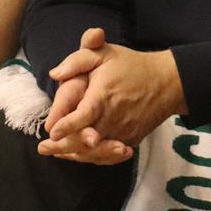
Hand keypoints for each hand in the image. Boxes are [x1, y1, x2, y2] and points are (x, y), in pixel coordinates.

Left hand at [41, 28, 183, 152]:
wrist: (167, 82)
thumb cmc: (130, 66)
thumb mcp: (104, 53)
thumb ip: (78, 60)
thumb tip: (55, 74)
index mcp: (103, 97)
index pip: (83, 116)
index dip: (67, 126)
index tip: (51, 132)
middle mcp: (113, 118)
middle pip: (85, 140)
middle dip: (63, 146)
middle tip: (43, 149)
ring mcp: (123, 132)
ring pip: (96, 151)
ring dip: (75, 155)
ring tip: (56, 154)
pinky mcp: (130, 140)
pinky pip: (109, 154)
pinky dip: (93, 157)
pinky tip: (78, 155)